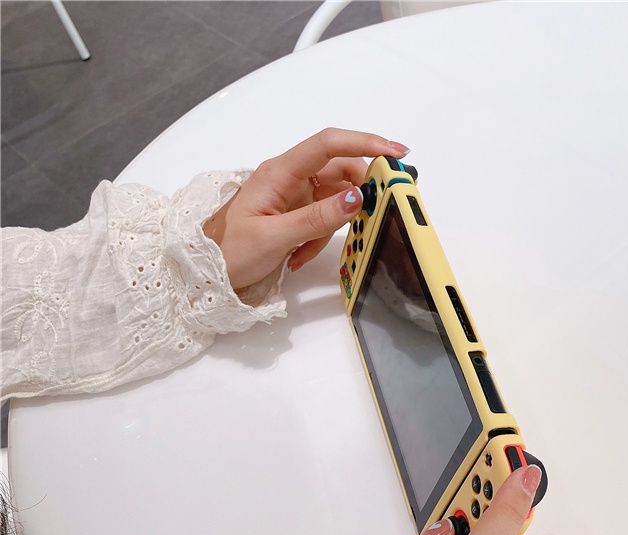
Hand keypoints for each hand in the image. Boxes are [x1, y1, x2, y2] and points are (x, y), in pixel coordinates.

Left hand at [202, 128, 409, 288]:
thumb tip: (355, 197)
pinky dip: (320, 238)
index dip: (364, 142)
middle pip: (338, 171)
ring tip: (305, 251)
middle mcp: (288, 178)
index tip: (395, 153)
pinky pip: (323, 219)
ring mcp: (292, 196)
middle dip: (355, 195)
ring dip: (332, 226)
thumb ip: (317, 219)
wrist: (206, 272)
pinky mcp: (295, 214)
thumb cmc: (227, 251)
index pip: (328, 144)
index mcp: (279, 173)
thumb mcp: (274, 238)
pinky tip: (298, 255)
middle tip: (369, 215)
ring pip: (334, 199)